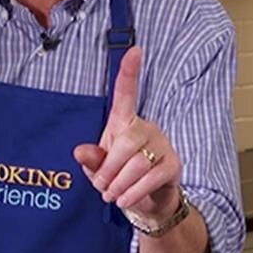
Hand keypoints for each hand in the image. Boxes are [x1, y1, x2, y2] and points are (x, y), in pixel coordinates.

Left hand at [73, 47, 181, 222]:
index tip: (135, 50)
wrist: (147, 202)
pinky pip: (150, 178)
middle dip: (108, 169)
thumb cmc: (120, 177)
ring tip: (112, 196)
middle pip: (125, 142)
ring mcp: (163, 146)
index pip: (126, 94)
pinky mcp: (173, 165)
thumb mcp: (99, 168)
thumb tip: (80, 152)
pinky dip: (132, 193)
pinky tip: (125, 200)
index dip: (129, 72)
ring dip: (118, 185)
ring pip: (136, 163)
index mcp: (125, 122)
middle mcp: (147, 128)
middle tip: (101, 187)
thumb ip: (92, 159)